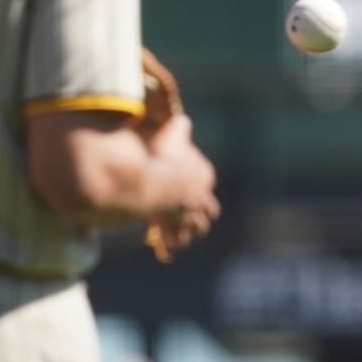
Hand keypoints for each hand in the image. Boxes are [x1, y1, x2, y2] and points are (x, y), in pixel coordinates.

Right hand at [148, 114, 220, 250]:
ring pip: (198, 227)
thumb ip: (179, 128)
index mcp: (205, 175)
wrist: (153, 181)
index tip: (185, 185)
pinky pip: (177, 238)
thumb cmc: (163, 155)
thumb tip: (182, 120)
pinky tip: (167, 241)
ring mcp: (190, 214)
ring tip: (180, 231)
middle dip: (200, 211)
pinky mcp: (175, 226)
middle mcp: (202, 197)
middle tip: (190, 211)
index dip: (197, 184)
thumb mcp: (173, 134)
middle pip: (209, 210)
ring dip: (189, 228)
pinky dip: (172, 239)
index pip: (206, 181)